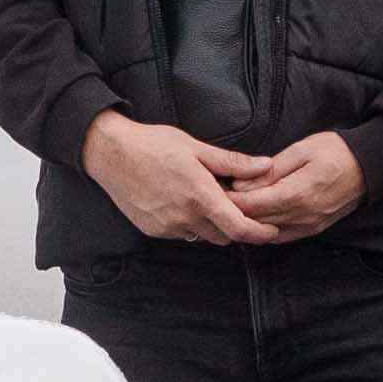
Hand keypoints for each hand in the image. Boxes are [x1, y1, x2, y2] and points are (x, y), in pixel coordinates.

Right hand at [80, 113, 249, 246]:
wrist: (111, 154)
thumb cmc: (154, 145)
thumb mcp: (196, 148)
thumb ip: (233, 162)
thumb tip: (266, 166)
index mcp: (200, 195)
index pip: (239, 228)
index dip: (260, 233)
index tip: (272, 229)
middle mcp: (184, 217)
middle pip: (223, 236)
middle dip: (235, 226)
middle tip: (236, 204)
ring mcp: (167, 227)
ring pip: (202, 236)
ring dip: (211, 225)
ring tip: (206, 199)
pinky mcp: (153, 231)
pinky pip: (182, 234)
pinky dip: (190, 224)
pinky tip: (184, 202)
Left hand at [211, 134, 369, 243]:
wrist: (369, 168)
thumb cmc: (335, 151)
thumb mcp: (301, 150)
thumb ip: (271, 170)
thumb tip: (242, 185)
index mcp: (298, 193)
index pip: (252, 204)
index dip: (230, 199)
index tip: (215, 188)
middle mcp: (303, 216)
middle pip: (256, 221)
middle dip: (234, 211)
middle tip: (217, 197)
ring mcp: (309, 226)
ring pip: (266, 232)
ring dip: (248, 222)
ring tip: (232, 206)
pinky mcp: (313, 230)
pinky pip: (281, 236)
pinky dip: (264, 228)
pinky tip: (254, 218)